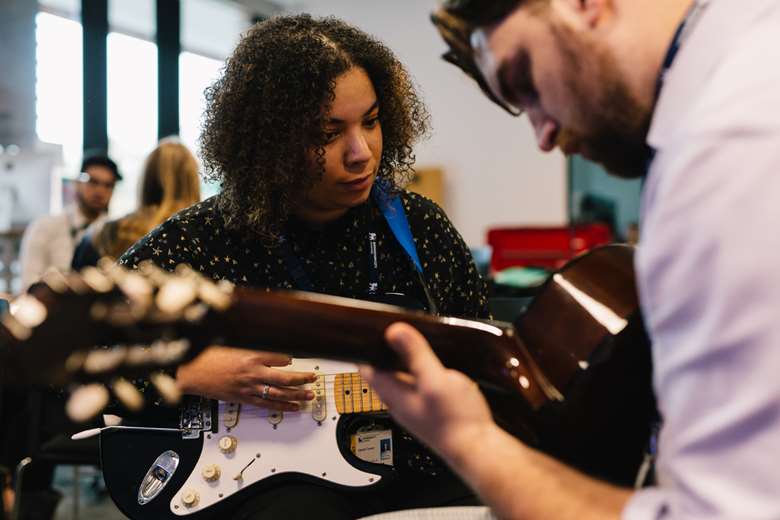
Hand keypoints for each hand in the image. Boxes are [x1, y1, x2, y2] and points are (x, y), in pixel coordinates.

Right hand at [176, 345, 316, 410]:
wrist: (192, 371)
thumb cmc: (209, 357)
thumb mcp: (233, 345)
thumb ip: (252, 348)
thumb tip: (269, 351)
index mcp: (251, 356)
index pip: (279, 358)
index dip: (289, 360)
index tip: (295, 360)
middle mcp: (253, 373)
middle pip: (284, 378)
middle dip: (302, 379)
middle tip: (313, 379)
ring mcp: (249, 387)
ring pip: (279, 394)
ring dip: (296, 395)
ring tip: (309, 396)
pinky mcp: (243, 398)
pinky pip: (266, 404)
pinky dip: (281, 406)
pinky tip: (292, 407)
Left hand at [359, 322, 494, 459]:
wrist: (476, 449)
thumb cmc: (455, 420)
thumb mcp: (435, 380)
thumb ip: (416, 355)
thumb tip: (394, 331)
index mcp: (393, 394)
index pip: (367, 368)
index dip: (366, 348)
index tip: (371, 331)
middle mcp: (399, 403)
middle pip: (383, 372)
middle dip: (387, 352)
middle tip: (396, 331)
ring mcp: (413, 409)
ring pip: (401, 379)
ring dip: (404, 362)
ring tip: (415, 343)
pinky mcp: (428, 412)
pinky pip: (416, 387)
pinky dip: (420, 373)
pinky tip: (434, 367)